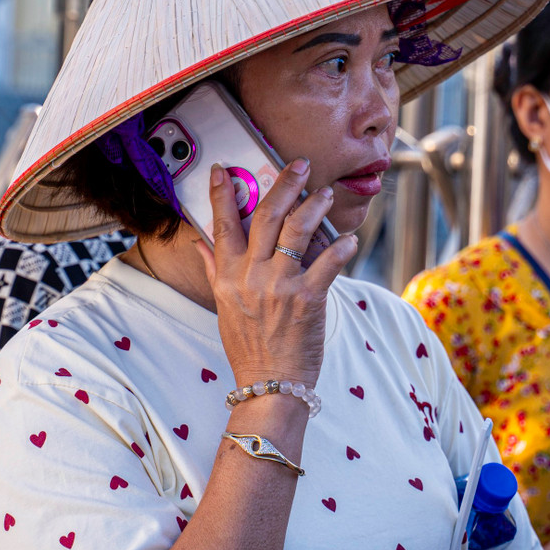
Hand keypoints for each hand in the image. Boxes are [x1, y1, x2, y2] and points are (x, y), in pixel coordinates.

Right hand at [196, 159, 357, 387]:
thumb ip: (214, 270)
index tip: (223, 168)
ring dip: (314, 206)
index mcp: (227, 277)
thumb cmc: (249, 348)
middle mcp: (250, 277)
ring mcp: (279, 286)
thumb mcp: (224, 307)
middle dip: (284, 184)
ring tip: (325, 194)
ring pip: (297, 230)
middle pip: (266, 216)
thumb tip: (201, 241)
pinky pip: (328, 262)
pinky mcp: (308, 298)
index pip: (222, 225)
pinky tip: (349, 238)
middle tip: (299, 165)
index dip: (222, 193)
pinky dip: (341, 247)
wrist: (270, 384)